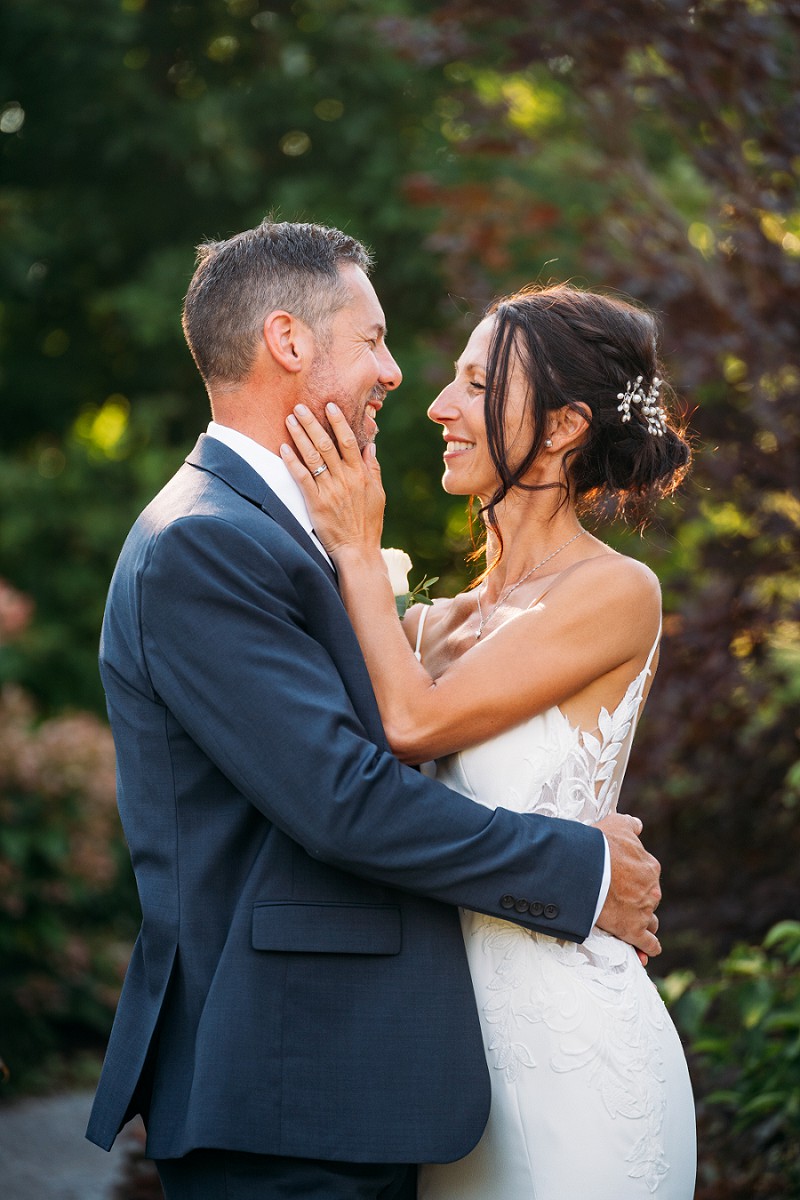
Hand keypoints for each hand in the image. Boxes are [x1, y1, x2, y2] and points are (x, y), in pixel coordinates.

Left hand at [280, 403, 385, 557]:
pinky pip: (302, 477)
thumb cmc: (368, 524)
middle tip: (300, 406)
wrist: (358, 550)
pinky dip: (292, 462)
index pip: (348, 441)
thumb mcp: (378, 494)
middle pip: (327, 444)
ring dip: (300, 436)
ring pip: (313, 457)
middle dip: (313, 423)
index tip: (329, 406)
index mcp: (360, 475)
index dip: (338, 422)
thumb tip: (370, 445)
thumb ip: (372, 469)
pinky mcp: (316, 503)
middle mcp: (345, 479)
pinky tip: (283, 448)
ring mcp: (329, 490)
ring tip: (290, 419)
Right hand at [594, 812, 661, 963]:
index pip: (647, 877)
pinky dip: (647, 949)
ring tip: (633, 929)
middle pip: (649, 900)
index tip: (622, 883)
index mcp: (650, 867)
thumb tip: (638, 825)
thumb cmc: (599, 844)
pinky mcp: (634, 930)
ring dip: (644, 925)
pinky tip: (645, 953)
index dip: (635, 881)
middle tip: (620, 903)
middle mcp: (652, 890)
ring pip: (650, 921)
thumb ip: (630, 824)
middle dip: (639, 902)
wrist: (585, 867)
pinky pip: (648, 944)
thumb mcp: (616, 824)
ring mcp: (644, 911)